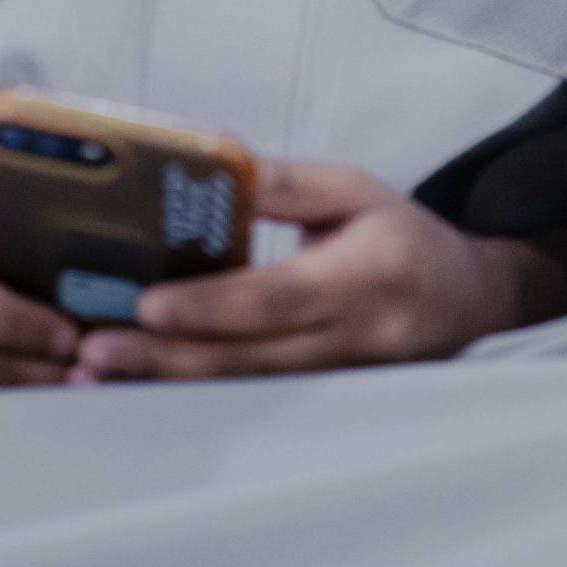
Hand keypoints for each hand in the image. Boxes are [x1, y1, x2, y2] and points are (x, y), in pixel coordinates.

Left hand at [69, 158, 566, 384]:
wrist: (471, 302)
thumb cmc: (405, 236)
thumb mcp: (356, 186)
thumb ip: (286, 181)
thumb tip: (214, 163)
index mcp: (363, 274)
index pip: (276, 298)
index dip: (209, 306)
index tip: (147, 303)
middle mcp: (354, 339)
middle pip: (249, 360)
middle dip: (166, 359)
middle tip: (94, 351)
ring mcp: (342, 383)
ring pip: (246, 392)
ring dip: (171, 385)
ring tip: (102, 374)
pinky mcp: (327, 404)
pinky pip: (257, 403)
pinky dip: (201, 396)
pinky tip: (149, 386)